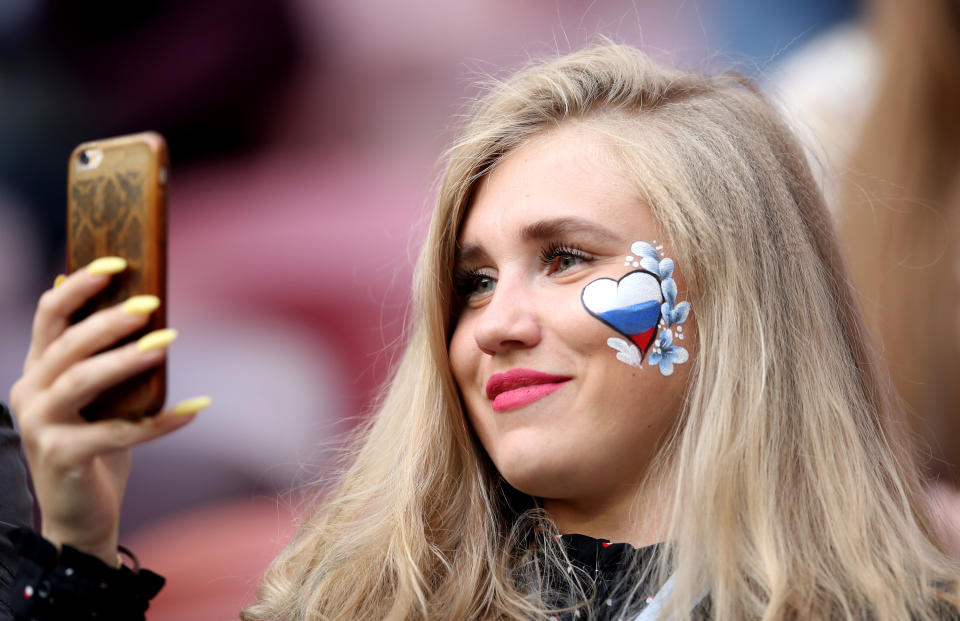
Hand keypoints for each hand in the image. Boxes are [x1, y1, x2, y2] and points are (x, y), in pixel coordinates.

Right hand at [8, 257, 207, 563]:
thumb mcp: (96, 396)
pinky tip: (196, 408)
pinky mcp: (62, 458)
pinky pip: (116, 434)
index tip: (116, 262)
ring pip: (82, 382)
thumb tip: (126, 303)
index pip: (49, 314)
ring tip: (166, 344)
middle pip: (67, 345)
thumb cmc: (96, 446)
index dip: (79, 285)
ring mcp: (40, 427)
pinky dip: (159, 421)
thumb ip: (98, 355)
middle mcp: (30, 393)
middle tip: (150, 305)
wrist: (81, 516)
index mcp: (38, 370)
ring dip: (126, 361)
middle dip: (108, 321)